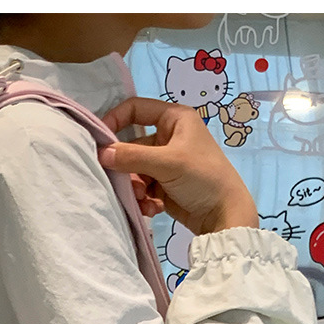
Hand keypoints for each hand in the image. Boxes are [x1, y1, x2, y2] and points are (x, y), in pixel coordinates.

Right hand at [99, 97, 258, 235]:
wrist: (223, 215)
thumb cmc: (202, 177)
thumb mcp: (168, 163)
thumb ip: (132, 157)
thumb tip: (101, 153)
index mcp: (174, 119)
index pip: (136, 108)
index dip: (115, 120)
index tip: (100, 140)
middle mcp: (168, 136)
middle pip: (131, 145)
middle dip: (127, 167)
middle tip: (125, 183)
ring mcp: (165, 162)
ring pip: (134, 170)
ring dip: (134, 186)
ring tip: (143, 199)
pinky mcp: (163, 184)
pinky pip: (142, 186)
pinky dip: (143, 198)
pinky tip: (152, 208)